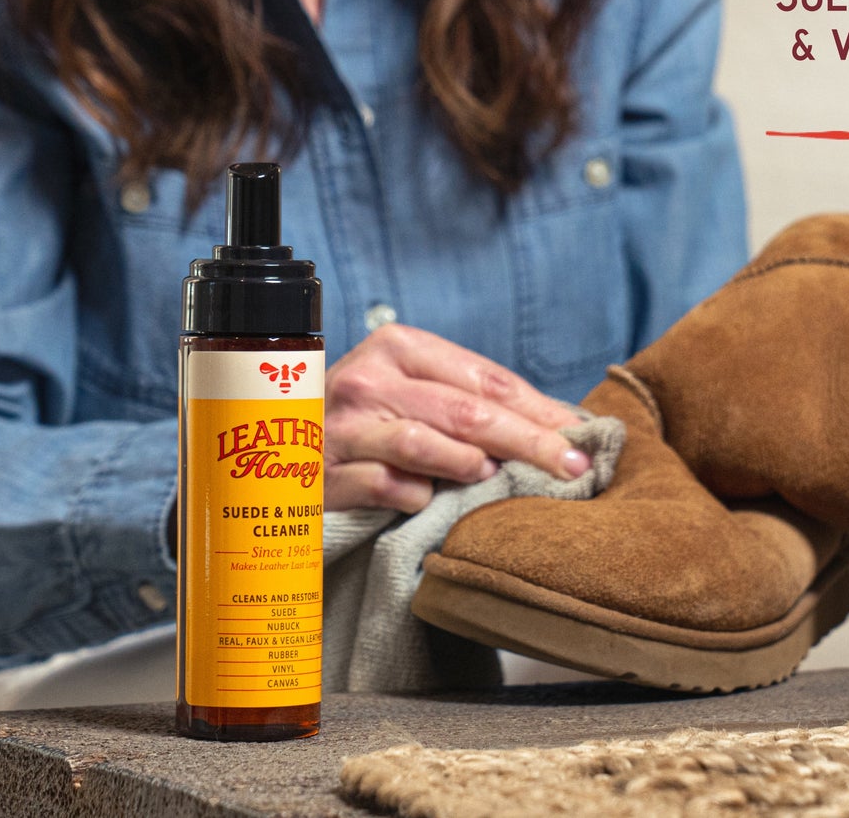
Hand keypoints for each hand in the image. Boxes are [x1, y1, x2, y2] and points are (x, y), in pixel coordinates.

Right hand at [322, 323, 590, 511]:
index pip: (486, 377)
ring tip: (493, 476)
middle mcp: (369, 379)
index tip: (583, 436)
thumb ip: (472, 401)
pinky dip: (416, 496)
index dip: (539, 409)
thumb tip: (559, 426)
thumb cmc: (364, 421)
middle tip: (573, 466)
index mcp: (400, 347)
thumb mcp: (412, 392)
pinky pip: (385, 487)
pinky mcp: (321, 474)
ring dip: (470, 465)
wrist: (265, 449)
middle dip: (529, 441)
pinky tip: (427, 500)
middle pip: (467, 411)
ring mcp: (343, 426)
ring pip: (426, 444)